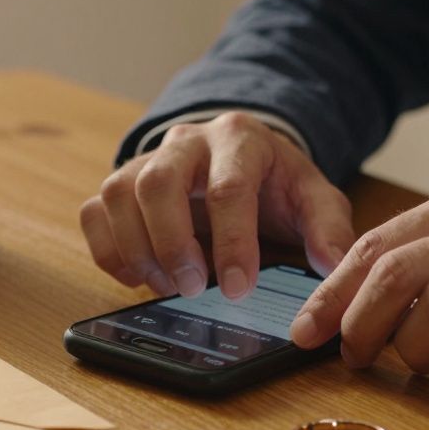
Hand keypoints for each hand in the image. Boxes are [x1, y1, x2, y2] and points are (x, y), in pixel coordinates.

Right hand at [79, 112, 354, 297]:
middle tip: (190, 288)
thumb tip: (333, 265)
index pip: (228, 188)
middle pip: (158, 182)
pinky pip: (94, 211)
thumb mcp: (314, 199)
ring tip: (169, 285)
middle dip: (171, 243)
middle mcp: (187, 142)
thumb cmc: (276, 185)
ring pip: (118, 194)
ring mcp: (147, 159)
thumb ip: (329, 229)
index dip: (231, 244)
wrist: (241, 160)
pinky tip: (139, 276)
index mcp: (240, 139)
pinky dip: (109, 251)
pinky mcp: (120, 183)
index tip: (237, 290)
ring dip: (137, 251)